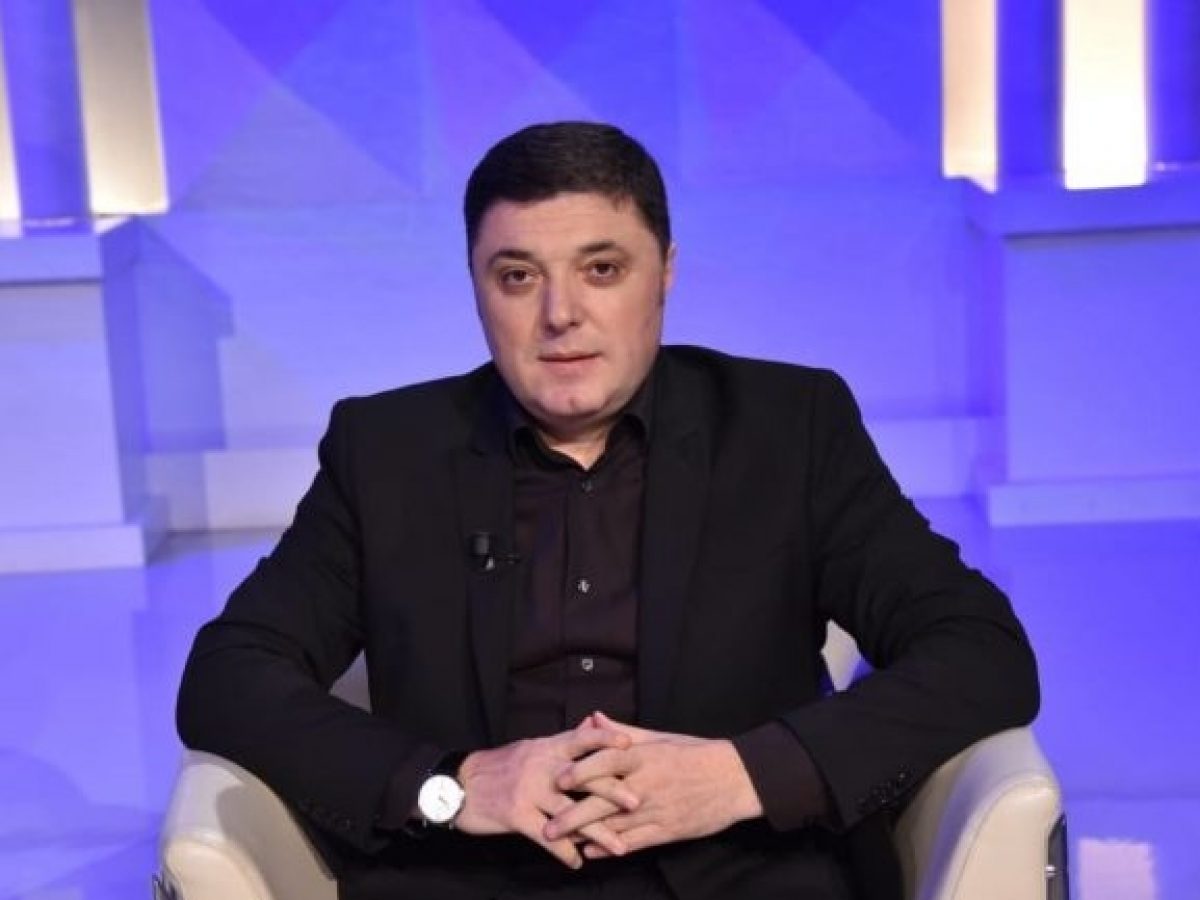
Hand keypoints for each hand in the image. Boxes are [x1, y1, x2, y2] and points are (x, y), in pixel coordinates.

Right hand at [453, 720, 639, 867]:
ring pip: (569, 812)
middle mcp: (541, 766)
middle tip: (637, 801)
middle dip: (611, 790)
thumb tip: (594, 724)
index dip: (605, 739)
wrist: (457, 783)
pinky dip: (563, 852)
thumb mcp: (532, 747)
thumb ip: (564, 741)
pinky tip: (577, 862)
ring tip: (619, 847)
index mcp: (547, 747)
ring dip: (596, 831)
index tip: (630, 745)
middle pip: (582, 776)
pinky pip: (545, 838)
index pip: (581, 738)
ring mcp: (528, 791)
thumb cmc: (500, 766)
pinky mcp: (516, 815)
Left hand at [544, 712, 762, 857]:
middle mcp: (647, 785)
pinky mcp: (668, 831)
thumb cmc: (695, 753)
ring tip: (561, 844)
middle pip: (604, 802)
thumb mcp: (660, 738)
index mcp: (645, 757)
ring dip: (586, 837)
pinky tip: (591, 853)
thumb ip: (624, 731)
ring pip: (615, 827)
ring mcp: (657, 811)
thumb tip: (594, 718)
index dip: (581, 770)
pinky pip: (634, 842)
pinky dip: (610, 849)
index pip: (607, 761)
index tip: (558, 779)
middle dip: (573, 816)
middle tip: (547, 827)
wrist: (735, 779)